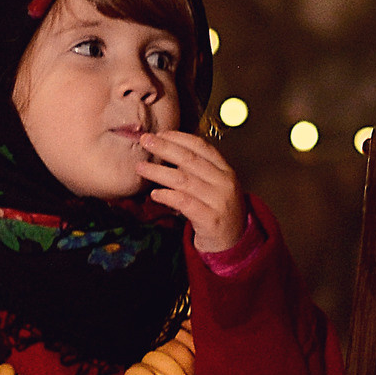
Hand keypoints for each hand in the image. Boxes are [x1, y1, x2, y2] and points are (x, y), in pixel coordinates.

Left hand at [135, 130, 245, 251]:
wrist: (234, 242)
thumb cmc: (217, 210)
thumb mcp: (213, 185)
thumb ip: (196, 170)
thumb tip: (167, 150)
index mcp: (225, 170)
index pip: (201, 147)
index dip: (179, 138)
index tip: (160, 133)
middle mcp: (224, 182)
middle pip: (190, 159)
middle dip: (165, 148)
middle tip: (145, 140)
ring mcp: (219, 201)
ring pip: (184, 180)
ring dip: (159, 172)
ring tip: (141, 167)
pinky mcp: (211, 219)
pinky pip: (184, 203)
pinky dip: (167, 196)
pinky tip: (154, 193)